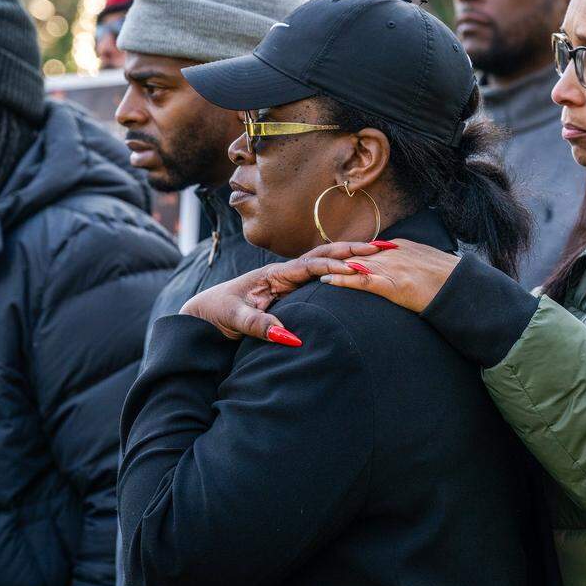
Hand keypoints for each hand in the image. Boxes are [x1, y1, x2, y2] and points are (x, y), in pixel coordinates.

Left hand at [179, 241, 392, 344]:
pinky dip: (341, 269)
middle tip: (381, 247)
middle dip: (351, 250)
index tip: (355, 269)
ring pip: (324, 262)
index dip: (332, 266)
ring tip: (380, 251)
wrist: (203, 313)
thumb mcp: (234, 319)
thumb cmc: (216, 312)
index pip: (309, 266)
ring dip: (350, 256)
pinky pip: (321, 276)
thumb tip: (290, 338)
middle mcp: (284, 272)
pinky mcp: (291, 290)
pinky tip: (359, 269)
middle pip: (323, 255)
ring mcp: (289, 279)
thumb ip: (260, 326)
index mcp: (273, 274)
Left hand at [318, 238, 459, 312]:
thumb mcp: (429, 262)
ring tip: (312, 271)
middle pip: (357, 254)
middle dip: (335, 259)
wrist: (461, 288)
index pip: (370, 248)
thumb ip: (412, 260)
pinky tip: (328, 282)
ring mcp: (392, 269)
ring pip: (354, 266)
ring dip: (332, 269)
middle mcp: (393, 254)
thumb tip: (404, 266)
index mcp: (402, 247)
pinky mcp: (392, 285)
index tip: (333, 256)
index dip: (351, 253)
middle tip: (314, 262)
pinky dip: (343, 281)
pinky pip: (361, 282)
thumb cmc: (450, 279)